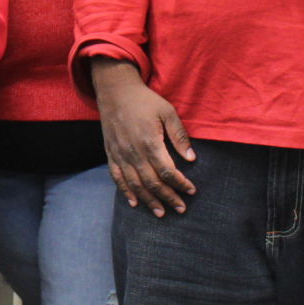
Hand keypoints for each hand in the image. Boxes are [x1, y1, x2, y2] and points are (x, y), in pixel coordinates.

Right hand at [91, 59, 195, 216]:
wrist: (115, 91)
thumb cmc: (145, 101)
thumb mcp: (167, 111)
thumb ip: (179, 135)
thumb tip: (192, 158)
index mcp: (149, 141)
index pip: (167, 171)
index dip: (180, 183)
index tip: (192, 190)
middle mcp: (133, 152)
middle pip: (152, 182)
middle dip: (168, 198)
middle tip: (181, 209)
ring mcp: (120, 154)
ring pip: (135, 184)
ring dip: (149, 201)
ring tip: (161, 213)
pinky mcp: (111, 153)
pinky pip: (117, 177)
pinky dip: (125, 192)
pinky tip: (134, 202)